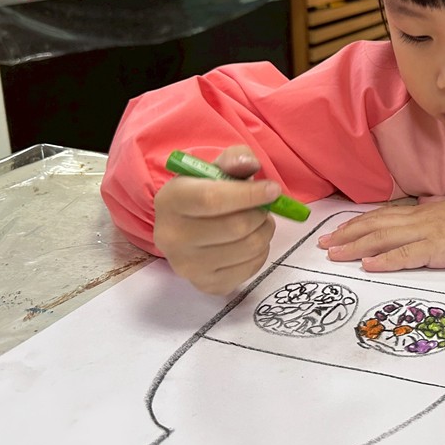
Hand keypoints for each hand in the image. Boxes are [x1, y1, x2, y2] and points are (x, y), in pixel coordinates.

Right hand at [154, 145, 278, 294]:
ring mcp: (187, 267)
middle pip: (236, 227)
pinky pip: (251, 268)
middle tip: (265, 206)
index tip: (273, 189)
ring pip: (248, 248)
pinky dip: (262, 251)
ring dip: (265, 231)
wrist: (188, 223)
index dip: (249, 194)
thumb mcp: (216, 167)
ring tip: (258, 221)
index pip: (213, 199)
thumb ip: (235, 159)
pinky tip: (250, 240)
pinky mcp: (206, 285)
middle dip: (261, 213)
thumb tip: (249, 163)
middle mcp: (171, 237)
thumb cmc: (205, 190)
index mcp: (170, 201)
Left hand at [317, 190, 444, 271]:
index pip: (382, 216)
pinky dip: (385, 260)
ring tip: (335, 254)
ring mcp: (427, 233)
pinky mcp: (438, 248)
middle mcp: (419, 219)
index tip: (337, 232)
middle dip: (347, 235)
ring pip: (383, 238)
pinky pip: (406, 254)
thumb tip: (417, 225)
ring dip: (356, 246)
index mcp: (422, 212)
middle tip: (324, 245)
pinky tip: (368, 265)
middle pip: (375, 225)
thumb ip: (431, 221)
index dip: (357, 224)